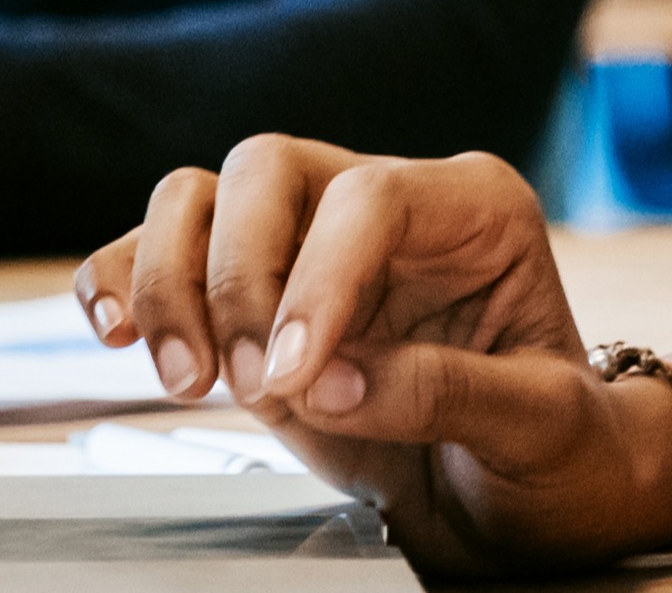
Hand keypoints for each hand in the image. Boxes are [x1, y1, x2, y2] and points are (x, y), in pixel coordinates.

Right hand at [79, 140, 671, 576]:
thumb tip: (332, 378)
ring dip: (168, 278)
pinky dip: (125, 279)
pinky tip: (112, 328)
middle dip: (236, 274)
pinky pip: (167, 251)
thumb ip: (445, 392)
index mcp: (474, 208)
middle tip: (244, 382)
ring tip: (182, 373)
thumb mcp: (541, 426)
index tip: (291, 374)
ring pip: (203, 197)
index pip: (371, 197)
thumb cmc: (559, 451)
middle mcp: (384, 206)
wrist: (529, 498)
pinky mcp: (253, 298)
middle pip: (269, 171)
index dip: (317, 279)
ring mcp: (310, 245)